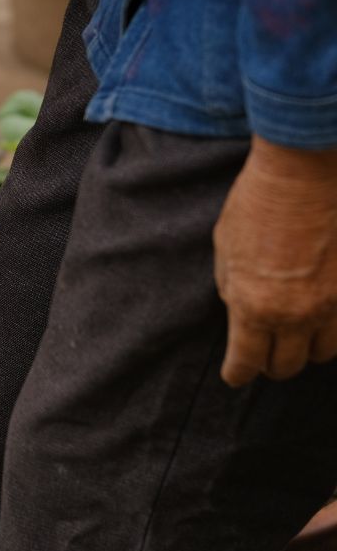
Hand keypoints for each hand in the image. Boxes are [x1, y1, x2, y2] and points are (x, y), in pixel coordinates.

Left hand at [214, 137, 336, 384]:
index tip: (235, 375)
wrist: (303, 175)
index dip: (238, 373)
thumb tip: (237, 308)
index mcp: (253, 306)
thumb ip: (231, 287)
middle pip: (287, 366)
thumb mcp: (225, 249)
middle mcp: (296, 314)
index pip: (246, 361)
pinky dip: (333, 331)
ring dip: (307, 350)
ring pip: (324, 353)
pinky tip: (323, 321)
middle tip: (264, 357)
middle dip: (272, 365)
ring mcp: (333, 304)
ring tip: (296, 339)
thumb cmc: (256, 205)